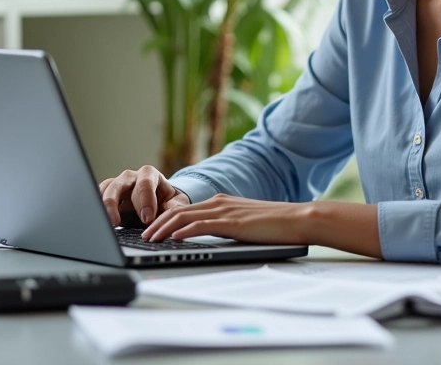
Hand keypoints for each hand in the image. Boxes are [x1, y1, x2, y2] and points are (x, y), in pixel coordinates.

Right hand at [99, 165, 189, 226]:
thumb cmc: (167, 200)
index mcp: (149, 174)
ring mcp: (118, 184)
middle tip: (117, 222)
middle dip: (116, 203)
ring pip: (105, 190)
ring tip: (103, 223)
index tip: (147, 219)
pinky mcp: (108, 195)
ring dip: (102, 206)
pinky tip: (98, 222)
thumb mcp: (175, 202)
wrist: (160, 200)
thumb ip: (173, 208)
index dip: (145, 201)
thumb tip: (169, 219)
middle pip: (118, 184)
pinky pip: (97, 197)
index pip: (145, 184)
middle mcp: (131, 176)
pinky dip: (97, 209)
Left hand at [142, 193, 309, 244]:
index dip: (165, 219)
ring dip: (164, 228)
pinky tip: (174, 239)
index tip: (152, 230)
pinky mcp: (233, 222)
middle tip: (143, 236)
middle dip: (157, 223)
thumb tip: (207, 236)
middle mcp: (221, 202)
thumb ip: (225, 225)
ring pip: (186, 217)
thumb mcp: (244, 223)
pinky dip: (185, 231)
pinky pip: (202, 226)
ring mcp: (226, 211)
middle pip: (179, 211)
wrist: (298, 218)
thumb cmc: (275, 225)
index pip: (186, 209)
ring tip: (150, 239)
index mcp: (222, 202)